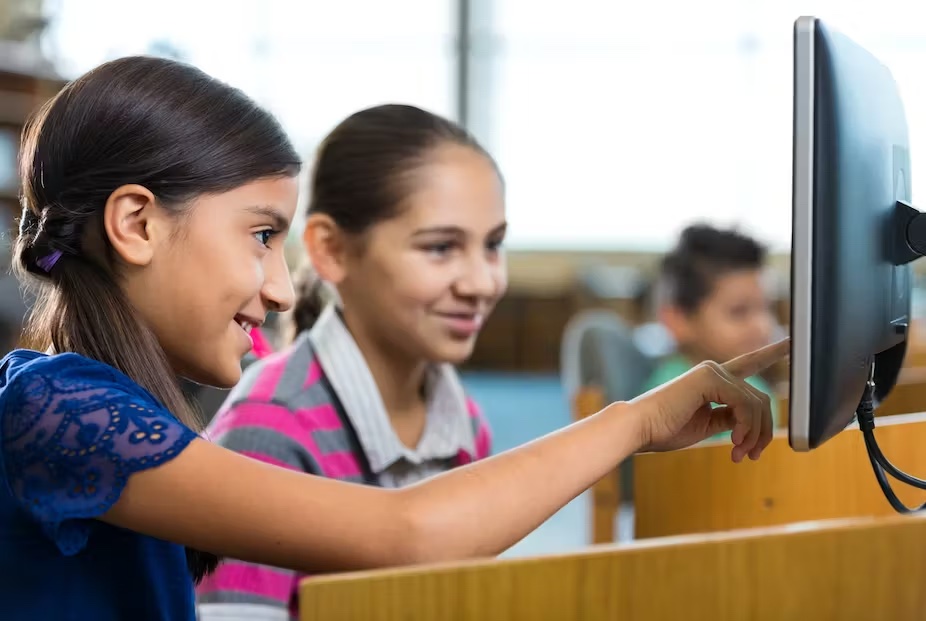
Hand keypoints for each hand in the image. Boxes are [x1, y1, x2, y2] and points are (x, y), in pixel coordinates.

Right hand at [631, 338, 789, 461]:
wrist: (638, 429)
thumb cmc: (664, 429)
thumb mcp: (706, 424)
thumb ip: (729, 418)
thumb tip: (750, 423)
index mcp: (712, 378)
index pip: (750, 362)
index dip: (773, 352)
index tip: (793, 341)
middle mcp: (714, 369)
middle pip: (762, 399)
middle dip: (761, 432)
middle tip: (749, 456)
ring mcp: (712, 370)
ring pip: (758, 404)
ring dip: (754, 435)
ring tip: (739, 453)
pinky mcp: (709, 378)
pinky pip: (745, 404)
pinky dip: (746, 427)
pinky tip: (732, 441)